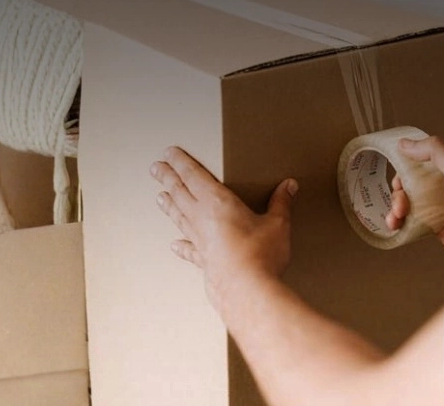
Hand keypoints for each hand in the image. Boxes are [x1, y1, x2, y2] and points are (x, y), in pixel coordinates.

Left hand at [150, 146, 298, 307]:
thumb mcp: (277, 224)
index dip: (180, 162)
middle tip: (155, 169)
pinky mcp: (202, 260)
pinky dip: (181, 246)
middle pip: (179, 192)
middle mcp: (202, 218)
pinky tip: (175, 245)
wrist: (247, 291)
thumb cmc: (260, 255)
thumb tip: (288, 187)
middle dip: (167, 178)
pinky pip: (188, 249)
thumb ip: (281, 203)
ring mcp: (199, 240)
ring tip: (160, 197)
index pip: (193, 175)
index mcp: (217, 202)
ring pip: (179, 217)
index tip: (168, 153)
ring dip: (169, 205)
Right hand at [386, 135, 443, 265]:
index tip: (395, 173)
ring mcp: (438, 207)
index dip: (403, 167)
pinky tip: (397, 226)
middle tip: (401, 202)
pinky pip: (410, 223)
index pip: (417, 161)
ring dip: (395, 210)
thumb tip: (407, 143)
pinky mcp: (435, 227)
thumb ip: (435, 151)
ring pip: (406, 204)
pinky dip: (399, 224)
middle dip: (397, 193)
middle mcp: (442, 187)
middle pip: (408, 185)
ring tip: (397, 217)